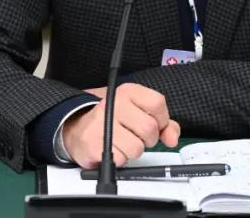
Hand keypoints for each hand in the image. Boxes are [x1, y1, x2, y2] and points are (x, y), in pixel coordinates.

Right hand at [62, 84, 180, 168]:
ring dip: (133, 151)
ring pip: (137, 147)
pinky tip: (112, 149)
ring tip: (122, 142)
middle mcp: (114, 104)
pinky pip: (121, 159)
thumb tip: (172, 138)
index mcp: (127, 92)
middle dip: (148, 139)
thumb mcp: (137, 112)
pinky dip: (120, 159)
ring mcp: (102, 123)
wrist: (77, 127)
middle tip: (136, 136)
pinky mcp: (94, 144)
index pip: (157, 103)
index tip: (155, 124)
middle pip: (149, 128)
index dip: (161, 119)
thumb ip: (162, 123)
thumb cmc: (112, 119)